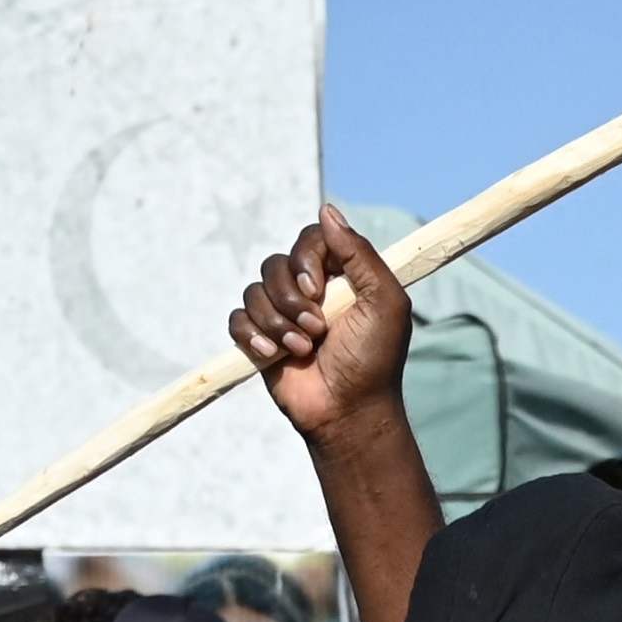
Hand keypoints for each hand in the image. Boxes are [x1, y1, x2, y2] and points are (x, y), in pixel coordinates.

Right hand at [230, 203, 415, 435]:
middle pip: (275, 265)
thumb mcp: (384, 302)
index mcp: (340, 276)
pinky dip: (253, 335)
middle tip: (317, 329)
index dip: (306, 259)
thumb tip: (327, 210)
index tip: (316, 288)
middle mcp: (309, 290)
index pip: (309, 239)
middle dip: (291, 300)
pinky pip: (237, 319)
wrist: (349, 410)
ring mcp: (282, 314)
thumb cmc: (374, 359)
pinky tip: (275, 355)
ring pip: (254, 292)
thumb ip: (360, 254)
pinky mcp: (260, 338)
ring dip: (277, 323)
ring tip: (303, 348)